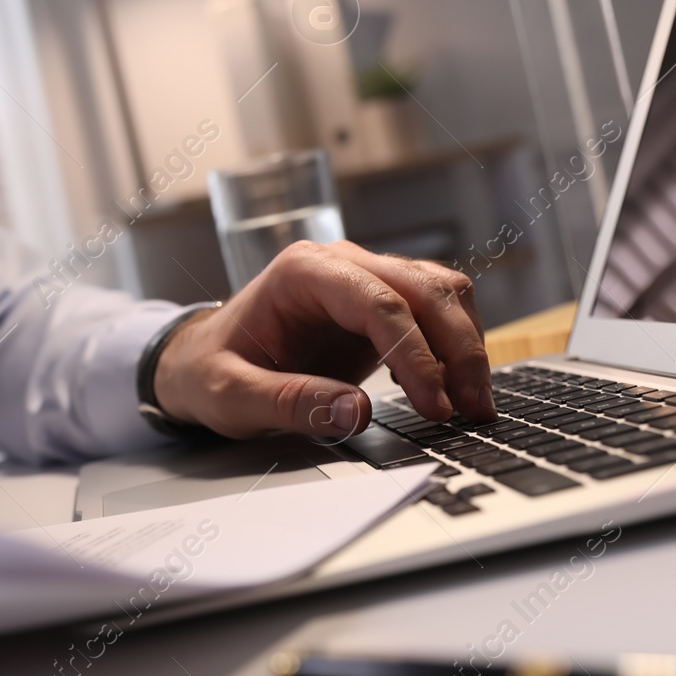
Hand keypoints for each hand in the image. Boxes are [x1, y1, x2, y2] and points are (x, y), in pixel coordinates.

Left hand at [154, 240, 492, 439]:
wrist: (203, 360)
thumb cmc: (212, 371)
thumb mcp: (232, 396)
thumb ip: (290, 403)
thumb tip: (356, 412)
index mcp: (301, 272)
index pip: (379, 302)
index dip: (417, 354)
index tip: (435, 405)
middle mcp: (340, 263)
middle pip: (424, 290)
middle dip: (456, 350)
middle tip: (470, 411)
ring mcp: (364, 278)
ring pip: (441, 292)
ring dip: (465, 345)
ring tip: (472, 405)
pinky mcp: (381, 304)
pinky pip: (436, 309)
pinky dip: (455, 344)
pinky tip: (449, 389)